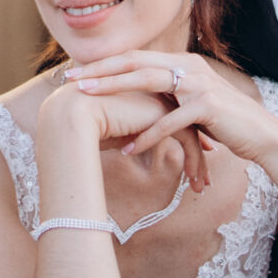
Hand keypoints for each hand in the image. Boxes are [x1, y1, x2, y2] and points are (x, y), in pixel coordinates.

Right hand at [40, 75, 213, 189]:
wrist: (72, 116)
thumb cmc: (85, 126)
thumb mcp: (116, 131)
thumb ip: (131, 133)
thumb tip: (133, 146)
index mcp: (147, 90)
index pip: (176, 113)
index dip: (188, 136)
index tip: (198, 157)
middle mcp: (157, 90)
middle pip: (189, 121)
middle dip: (201, 149)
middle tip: (205, 176)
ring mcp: (162, 98)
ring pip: (192, 131)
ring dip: (199, 161)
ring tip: (201, 188)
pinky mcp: (163, 112)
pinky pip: (187, 138)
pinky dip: (193, 161)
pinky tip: (193, 181)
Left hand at [71, 51, 277, 166]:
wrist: (260, 134)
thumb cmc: (223, 122)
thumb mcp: (191, 101)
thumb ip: (168, 94)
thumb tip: (137, 98)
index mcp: (182, 62)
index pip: (136, 57)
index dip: (105, 64)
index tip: (76, 72)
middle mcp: (189, 66)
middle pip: (135, 62)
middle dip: (100, 70)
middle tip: (70, 79)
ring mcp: (199, 84)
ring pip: (148, 82)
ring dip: (114, 90)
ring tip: (86, 99)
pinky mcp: (207, 106)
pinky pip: (169, 121)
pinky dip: (147, 135)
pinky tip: (127, 149)